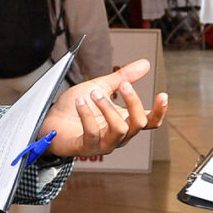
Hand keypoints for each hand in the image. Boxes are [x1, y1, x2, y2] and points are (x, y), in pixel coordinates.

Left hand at [39, 59, 167, 156]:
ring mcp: (103, 144)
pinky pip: (93, 133)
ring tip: (94, 92)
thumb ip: (123, 77)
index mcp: (124, 120)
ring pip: (119, 129)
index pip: (150, 121)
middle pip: (138, 124)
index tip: (162, 94)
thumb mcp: (101, 86)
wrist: (50, 120)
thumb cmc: (75, 106)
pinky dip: (87, 114)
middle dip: (133, 102)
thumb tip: (145, 63)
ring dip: (108, 108)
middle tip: (123, 84)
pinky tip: (79, 102)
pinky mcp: (86, 148)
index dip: (159, 111)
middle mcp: (118, 135)